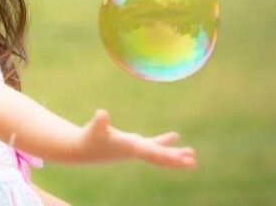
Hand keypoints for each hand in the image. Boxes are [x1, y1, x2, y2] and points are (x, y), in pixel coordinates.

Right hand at [74, 109, 196, 168]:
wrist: (82, 150)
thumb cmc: (89, 138)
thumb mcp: (94, 129)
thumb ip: (99, 122)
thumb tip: (101, 114)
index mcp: (130, 147)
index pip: (152, 153)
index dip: (167, 155)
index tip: (182, 160)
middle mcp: (136, 150)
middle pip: (160, 157)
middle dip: (176, 159)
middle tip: (192, 161)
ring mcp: (136, 148)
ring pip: (160, 152)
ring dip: (175, 152)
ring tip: (192, 153)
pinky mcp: (133, 144)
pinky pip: (153, 144)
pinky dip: (164, 142)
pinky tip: (176, 136)